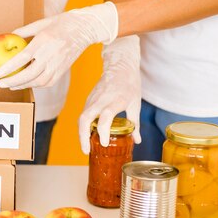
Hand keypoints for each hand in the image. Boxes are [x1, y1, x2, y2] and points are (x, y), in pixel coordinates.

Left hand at [0, 2, 118, 89]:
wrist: (86, 27)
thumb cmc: (61, 23)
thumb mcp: (41, 23)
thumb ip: (24, 31)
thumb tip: (9, 36)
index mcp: (43, 41)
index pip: (22, 59)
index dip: (8, 69)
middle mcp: (51, 54)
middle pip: (29, 74)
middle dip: (12, 82)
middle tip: (0, 84)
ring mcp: (59, 63)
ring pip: (38, 81)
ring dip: (23, 86)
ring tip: (11, 86)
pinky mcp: (64, 69)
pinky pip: (48, 82)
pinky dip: (35, 85)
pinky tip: (26, 84)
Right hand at [78, 36, 141, 153]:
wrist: (120, 66)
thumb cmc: (130, 84)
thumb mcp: (135, 104)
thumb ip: (134, 123)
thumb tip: (136, 140)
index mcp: (115, 100)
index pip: (105, 117)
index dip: (103, 131)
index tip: (103, 143)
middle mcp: (101, 100)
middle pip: (85, 119)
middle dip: (83, 136)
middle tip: (86, 151)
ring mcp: (92, 99)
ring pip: (81, 118)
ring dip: (81, 133)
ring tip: (86, 147)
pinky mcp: (89, 99)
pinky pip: (83, 115)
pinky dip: (84, 127)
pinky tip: (88, 136)